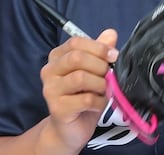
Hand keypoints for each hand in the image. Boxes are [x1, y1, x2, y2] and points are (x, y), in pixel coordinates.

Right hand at [39, 29, 117, 151]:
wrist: (70, 129)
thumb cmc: (83, 97)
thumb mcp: (95, 71)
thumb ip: (100, 52)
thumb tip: (111, 34)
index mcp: (57, 57)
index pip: (76, 42)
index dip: (98, 47)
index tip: (113, 55)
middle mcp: (49, 71)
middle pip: (77, 58)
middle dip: (100, 65)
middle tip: (109, 75)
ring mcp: (50, 90)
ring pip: (81, 78)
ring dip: (100, 84)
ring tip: (104, 90)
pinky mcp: (57, 108)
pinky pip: (85, 99)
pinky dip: (99, 101)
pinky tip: (99, 104)